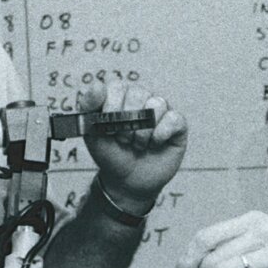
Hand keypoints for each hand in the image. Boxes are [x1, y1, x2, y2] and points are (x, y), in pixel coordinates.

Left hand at [77, 78, 186, 211]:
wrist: (127, 181)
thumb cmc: (111, 154)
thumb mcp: (92, 133)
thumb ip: (89, 107)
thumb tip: (96, 85)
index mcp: (120, 94)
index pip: (117, 86)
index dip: (111, 109)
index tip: (106, 128)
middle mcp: (142, 97)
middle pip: (138, 93)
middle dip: (127, 123)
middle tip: (123, 139)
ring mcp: (161, 110)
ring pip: (157, 104)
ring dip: (143, 131)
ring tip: (138, 143)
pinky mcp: (177, 124)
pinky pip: (174, 118)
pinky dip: (160, 134)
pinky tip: (154, 144)